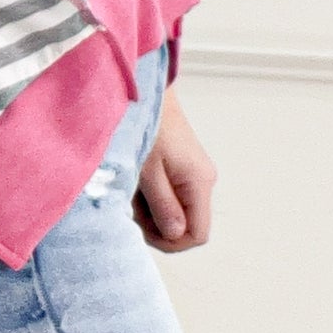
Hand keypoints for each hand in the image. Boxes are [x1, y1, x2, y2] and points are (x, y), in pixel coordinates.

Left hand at [131, 86, 217, 251]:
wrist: (146, 90)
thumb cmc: (147, 125)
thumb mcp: (148, 170)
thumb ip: (163, 206)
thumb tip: (175, 236)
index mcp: (199, 183)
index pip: (197, 235)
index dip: (171, 241)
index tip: (143, 230)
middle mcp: (202, 180)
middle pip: (185, 224)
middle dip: (156, 224)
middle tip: (131, 206)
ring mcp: (193, 173)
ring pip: (175, 210)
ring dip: (150, 208)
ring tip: (131, 188)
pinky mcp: (182, 166)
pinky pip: (169, 194)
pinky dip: (150, 194)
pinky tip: (136, 180)